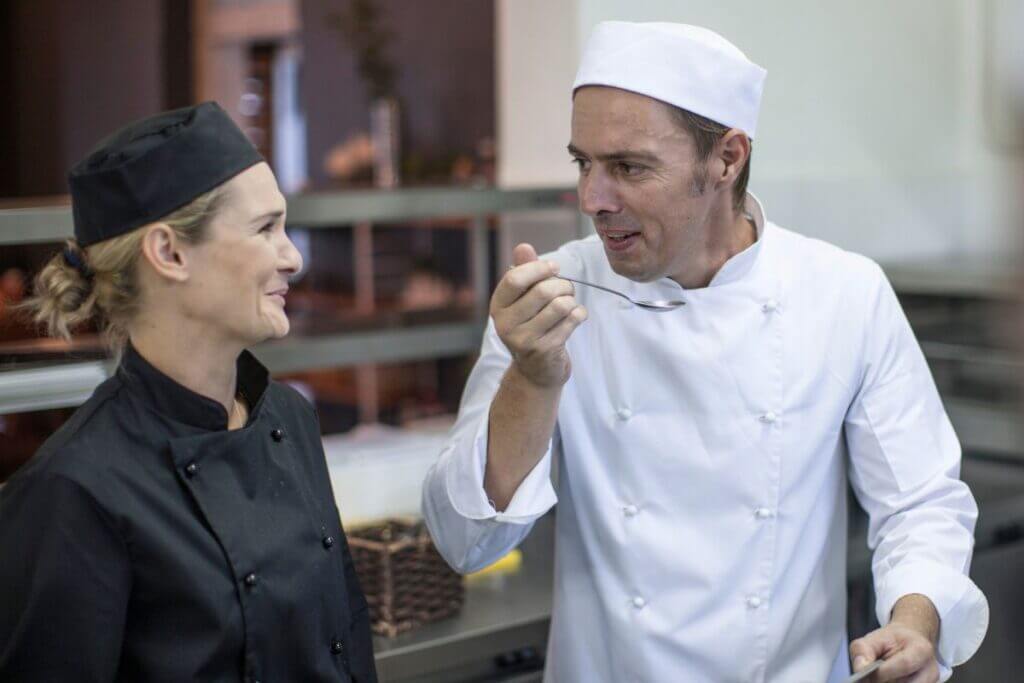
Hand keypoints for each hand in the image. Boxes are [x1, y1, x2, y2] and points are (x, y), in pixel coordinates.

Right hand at [490, 243, 586, 387]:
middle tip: (566, 290)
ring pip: (560, 305)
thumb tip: (523, 247)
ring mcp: (524, 339)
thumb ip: (524, 271)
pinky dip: (579, 314)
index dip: (539, 268)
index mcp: (498, 306)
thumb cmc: (532, 326)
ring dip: (572, 301)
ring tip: (569, 305)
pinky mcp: (545, 350)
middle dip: (562, 285)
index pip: (515, 278)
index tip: (553, 268)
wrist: (536, 370)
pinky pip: (572, 320)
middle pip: (543, 291)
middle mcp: (506, 324)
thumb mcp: (523, 299)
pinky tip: (575, 318)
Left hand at [849, 594, 939, 681]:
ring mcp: (929, 682)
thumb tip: (860, 668)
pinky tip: (887, 679)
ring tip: (879, 676)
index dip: (883, 671)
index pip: (904, 664)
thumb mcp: (874, 638)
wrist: (907, 642)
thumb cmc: (891, 641)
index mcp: (921, 649)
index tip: (866, 673)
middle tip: (870, 677)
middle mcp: (930, 669)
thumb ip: (863, 650)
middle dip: (885, 681)